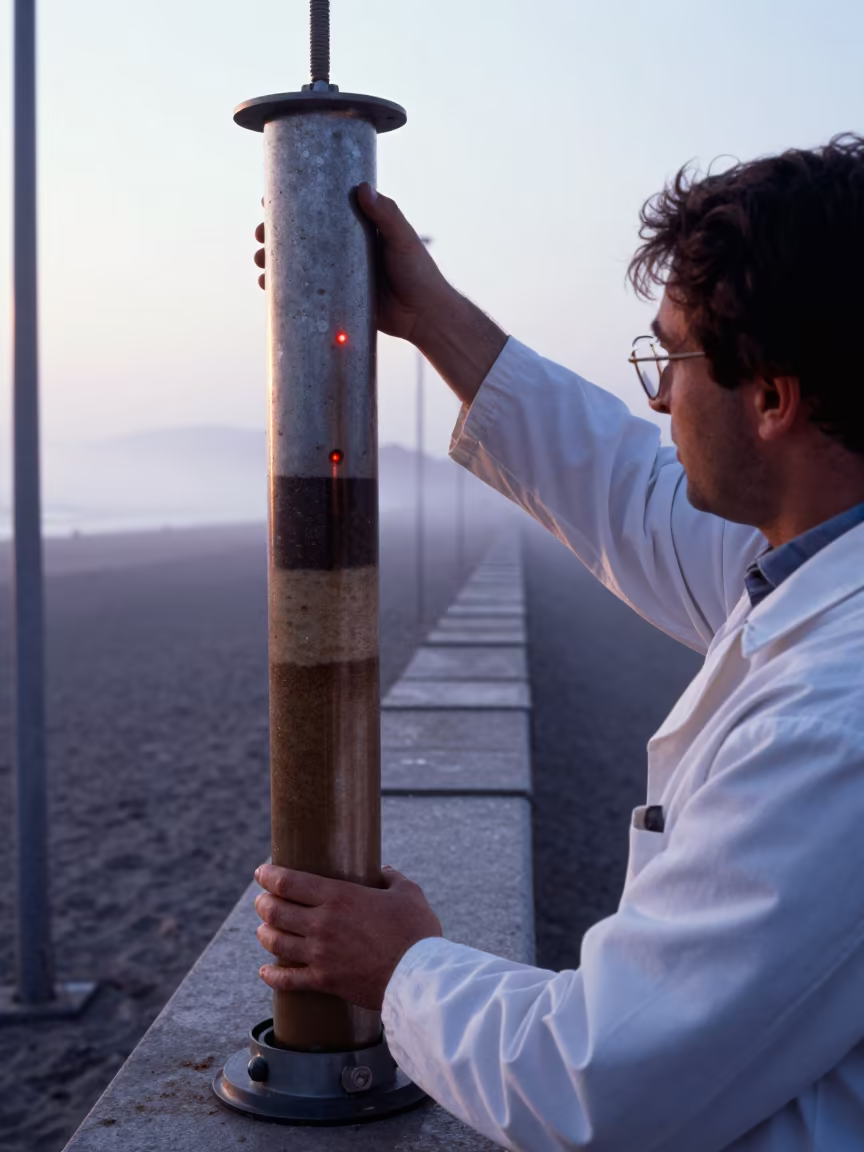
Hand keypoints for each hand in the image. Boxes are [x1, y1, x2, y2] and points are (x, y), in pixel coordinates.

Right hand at [253, 183, 455, 343]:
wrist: (425, 316)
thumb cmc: (419, 272)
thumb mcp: (403, 239)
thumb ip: (386, 216)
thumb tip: (363, 189)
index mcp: (355, 227)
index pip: (317, 208)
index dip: (290, 205)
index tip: (267, 202)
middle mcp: (342, 248)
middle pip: (300, 236)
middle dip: (273, 236)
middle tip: (259, 236)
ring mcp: (337, 274)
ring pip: (298, 265)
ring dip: (273, 262)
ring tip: (260, 263)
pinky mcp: (338, 299)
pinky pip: (306, 293)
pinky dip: (285, 290)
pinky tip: (268, 287)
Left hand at [254, 862, 442, 1010]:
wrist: (418, 976)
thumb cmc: (416, 931)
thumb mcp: (408, 892)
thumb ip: (391, 878)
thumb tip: (383, 872)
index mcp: (338, 896)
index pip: (289, 882)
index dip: (269, 876)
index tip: (261, 872)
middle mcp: (322, 923)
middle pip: (276, 911)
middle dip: (263, 903)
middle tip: (261, 900)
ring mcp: (320, 954)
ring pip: (276, 942)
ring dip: (264, 934)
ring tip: (262, 929)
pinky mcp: (324, 981)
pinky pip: (287, 980)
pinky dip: (271, 975)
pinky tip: (265, 971)